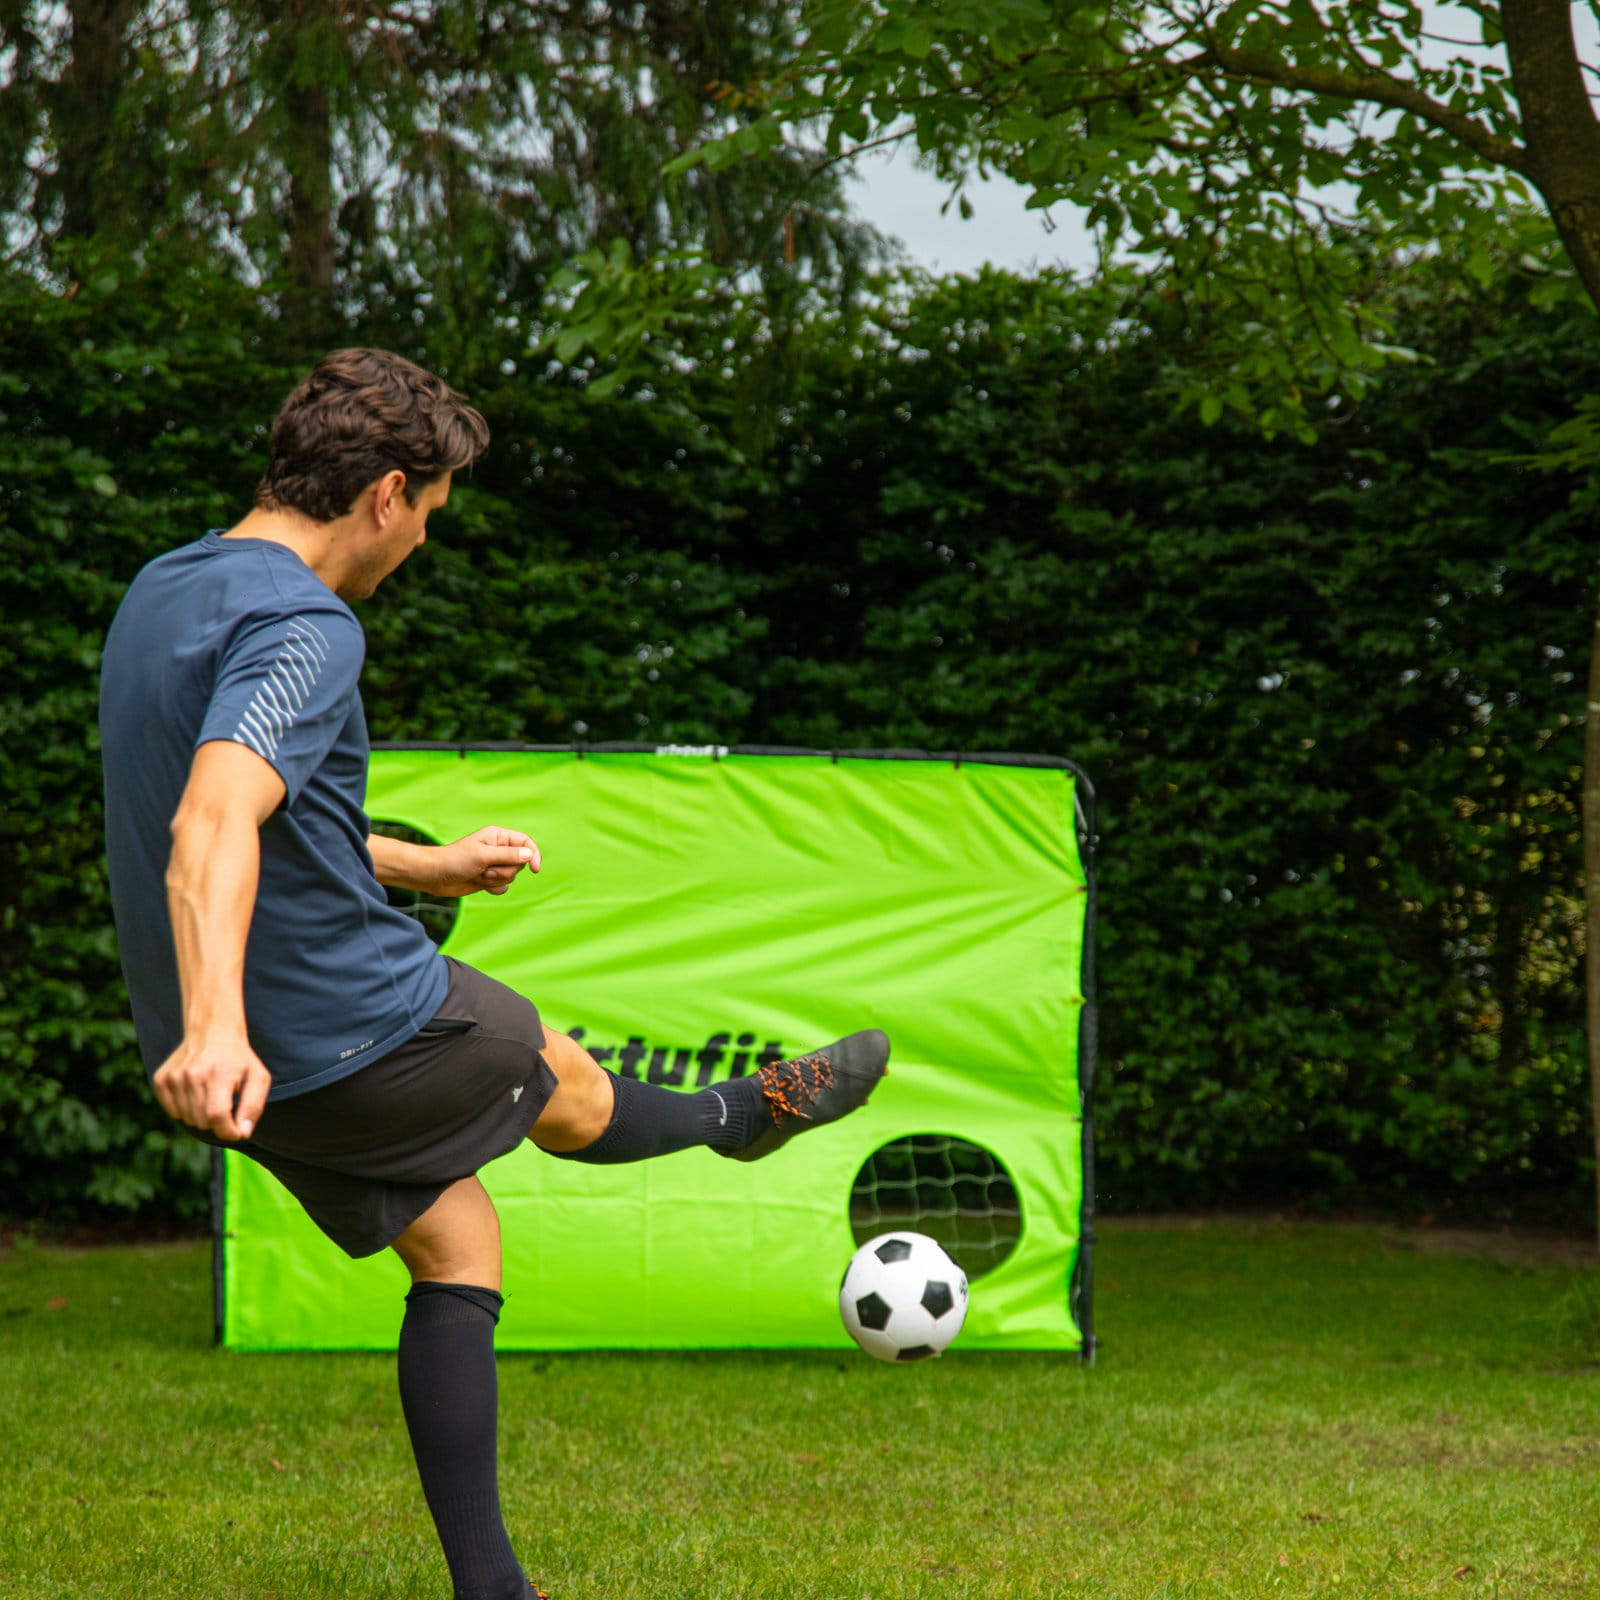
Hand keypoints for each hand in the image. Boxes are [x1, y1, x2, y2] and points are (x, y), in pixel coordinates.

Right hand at [152, 1032, 271, 1140]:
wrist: (212, 1031)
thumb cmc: (239, 1059)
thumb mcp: (258, 1077)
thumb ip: (253, 1106)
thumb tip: (243, 1133)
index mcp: (218, 1074)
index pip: (217, 1117)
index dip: (229, 1132)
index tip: (238, 1133)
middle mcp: (192, 1075)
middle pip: (202, 1122)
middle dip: (218, 1122)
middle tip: (226, 1104)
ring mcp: (174, 1077)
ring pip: (187, 1120)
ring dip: (202, 1115)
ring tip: (211, 1095)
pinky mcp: (161, 1080)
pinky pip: (173, 1112)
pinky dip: (186, 1110)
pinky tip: (196, 1093)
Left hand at [425, 826, 541, 897]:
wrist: (435, 876)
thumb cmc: (455, 860)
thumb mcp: (483, 856)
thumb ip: (507, 855)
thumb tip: (529, 855)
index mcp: (498, 836)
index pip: (525, 842)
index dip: (533, 854)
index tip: (535, 869)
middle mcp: (499, 849)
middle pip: (519, 863)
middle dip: (504, 870)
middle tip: (485, 869)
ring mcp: (494, 864)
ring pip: (511, 876)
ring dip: (495, 880)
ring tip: (478, 875)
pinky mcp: (489, 878)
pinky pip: (504, 887)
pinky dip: (493, 888)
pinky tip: (478, 883)